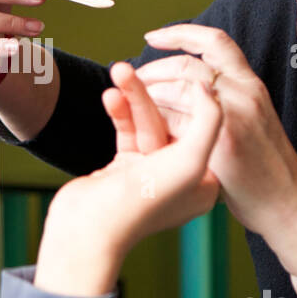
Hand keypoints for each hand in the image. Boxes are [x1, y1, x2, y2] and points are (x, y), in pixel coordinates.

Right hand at [35, 62, 222, 296]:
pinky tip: (110, 95)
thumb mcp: (190, 159)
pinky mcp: (125, 170)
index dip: (189, 95)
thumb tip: (208, 84)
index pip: (204, 127)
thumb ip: (208, 119)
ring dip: (133, 97)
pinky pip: (127, 132)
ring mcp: (152, 176)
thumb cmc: (142, 203)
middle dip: (153, 94)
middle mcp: (182, 181)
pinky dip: (119, 113)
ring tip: (118, 72)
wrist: (88, 230)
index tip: (177, 71)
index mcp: (206, 183)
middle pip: (173, 122)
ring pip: (148, 124)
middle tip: (134, 67)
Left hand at [134, 24, 296, 236]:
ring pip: (176, 89)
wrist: (287, 203)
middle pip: (186, 64)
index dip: (180, 33)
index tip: (151, 36)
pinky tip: (144, 133)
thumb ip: (227, 99)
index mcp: (251, 84)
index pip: (215, 41)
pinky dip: (155, 122)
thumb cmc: (264, 168)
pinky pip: (175, 120)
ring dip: (147, 94)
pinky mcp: (221, 140)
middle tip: (131, 82)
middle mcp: (244, 92)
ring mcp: (234, 115)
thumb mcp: (255, 119)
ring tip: (132, 105)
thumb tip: (189, 86)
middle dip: (152, 69)